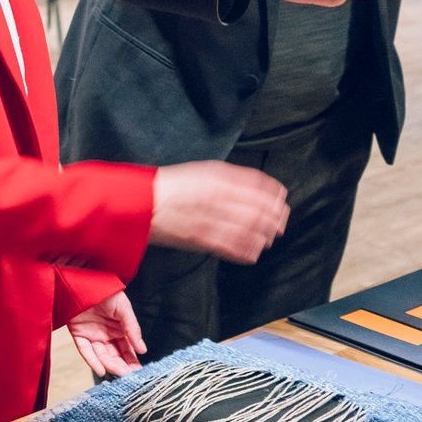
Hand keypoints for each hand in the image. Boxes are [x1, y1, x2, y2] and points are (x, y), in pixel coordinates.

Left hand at [68, 291, 145, 377]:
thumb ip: (132, 328)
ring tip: (119, 373)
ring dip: (110, 365)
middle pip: (115, 354)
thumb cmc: (105, 291)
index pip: (127, 348)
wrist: (82, 280)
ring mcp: (92, 335)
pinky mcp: (78, 334)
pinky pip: (85, 350)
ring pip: (101, 355)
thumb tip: (142, 349)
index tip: (139, 371)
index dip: (132, 359)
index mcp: (119, 328)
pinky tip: (101, 369)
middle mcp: (106, 334)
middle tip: (129, 375)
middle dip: (122, 365)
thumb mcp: (123, 308)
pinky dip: (92, 360)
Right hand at [150, 161, 289, 263]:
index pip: (258, 187)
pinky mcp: (201, 240)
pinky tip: (254, 251)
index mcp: (216, 179)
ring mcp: (209, 220)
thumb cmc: (169, 186)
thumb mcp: (202, 170)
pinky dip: (248, 251)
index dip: (274, 195)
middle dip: (275, 217)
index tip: (281, 199)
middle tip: (280, 221)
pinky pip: (232, 248)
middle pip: (258, 210)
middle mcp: (216, 199)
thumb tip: (259, 186)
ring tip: (270, 236)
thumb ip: (231, 177)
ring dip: (265, 235)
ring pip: (250, 231)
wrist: (139, 203)